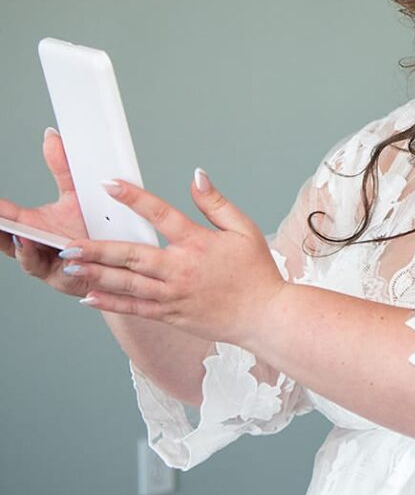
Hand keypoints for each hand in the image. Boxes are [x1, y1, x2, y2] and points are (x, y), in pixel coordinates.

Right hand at [1, 129, 90, 296]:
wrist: (117, 262)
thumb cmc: (92, 233)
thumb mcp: (75, 196)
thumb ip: (62, 169)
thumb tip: (51, 137)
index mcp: (32, 225)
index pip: (3, 216)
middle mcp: (34, 245)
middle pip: (4, 237)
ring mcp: (44, 262)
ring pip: (20, 254)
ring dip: (14, 243)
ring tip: (11, 230)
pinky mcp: (59, 277)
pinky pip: (42, 268)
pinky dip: (32, 255)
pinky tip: (29, 243)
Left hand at [65, 170, 286, 347]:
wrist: (265, 317)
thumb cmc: (256, 273)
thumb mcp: (244, 230)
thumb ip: (216, 203)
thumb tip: (197, 177)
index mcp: (198, 244)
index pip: (161, 214)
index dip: (134, 197)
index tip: (108, 184)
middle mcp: (181, 270)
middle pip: (132, 256)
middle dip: (97, 249)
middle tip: (68, 243)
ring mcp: (173, 295)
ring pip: (127, 284)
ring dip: (96, 274)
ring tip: (70, 267)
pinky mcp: (171, 315)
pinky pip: (136, 309)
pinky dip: (111, 303)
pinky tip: (89, 297)